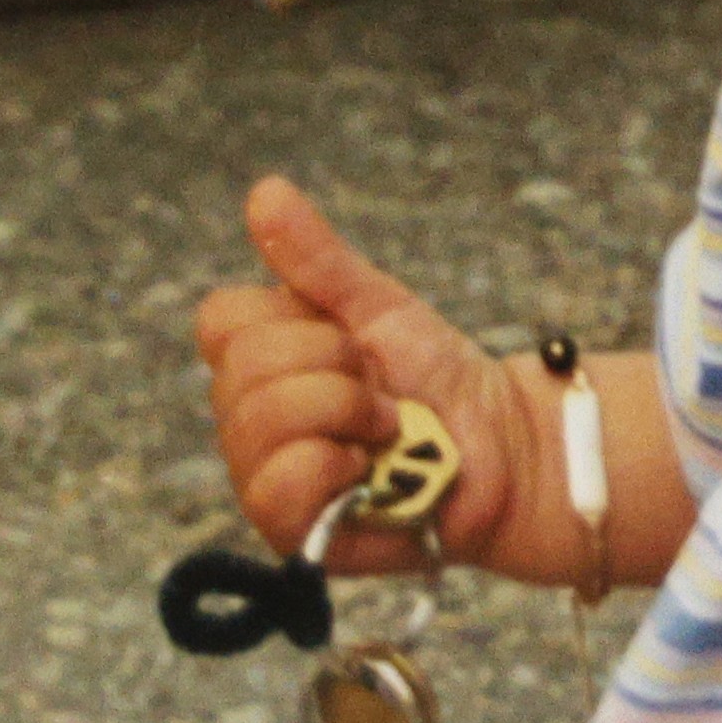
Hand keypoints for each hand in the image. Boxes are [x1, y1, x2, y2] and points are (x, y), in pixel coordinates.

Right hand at [196, 176, 527, 576]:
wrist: (501, 447)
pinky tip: (365, 471)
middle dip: (334, 364)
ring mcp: (262, 477)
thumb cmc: (436, 380)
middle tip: (379, 387)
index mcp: (258, 363)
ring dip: (344, 412)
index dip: (292, 320)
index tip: (350, 337)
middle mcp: (247, 420)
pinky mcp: (289, 530)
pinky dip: (333, 465)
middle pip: (244, 367)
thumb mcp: (377, 306)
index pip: (220, 320)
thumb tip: (264, 191)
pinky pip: (278, 485)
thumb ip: (316, 259)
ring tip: (383, 428)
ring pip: (261, 421)